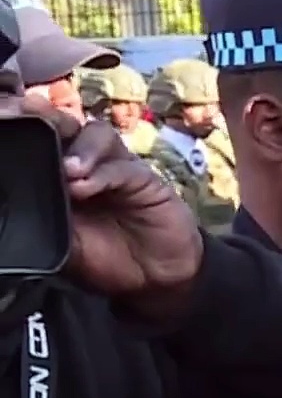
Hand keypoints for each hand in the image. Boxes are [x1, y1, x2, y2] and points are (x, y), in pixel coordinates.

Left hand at [4, 94, 203, 302]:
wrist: (152, 281)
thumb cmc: (104, 260)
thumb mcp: (59, 243)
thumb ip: (39, 219)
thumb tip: (9, 204)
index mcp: (58, 174)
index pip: (39, 137)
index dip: (24, 122)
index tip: (2, 116)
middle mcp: (87, 162)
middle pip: (67, 124)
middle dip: (46, 118)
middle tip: (25, 119)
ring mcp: (116, 167)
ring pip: (97, 134)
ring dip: (79, 147)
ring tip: (67, 169)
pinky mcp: (145, 179)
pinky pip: (123, 167)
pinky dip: (103, 174)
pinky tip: (87, 187)